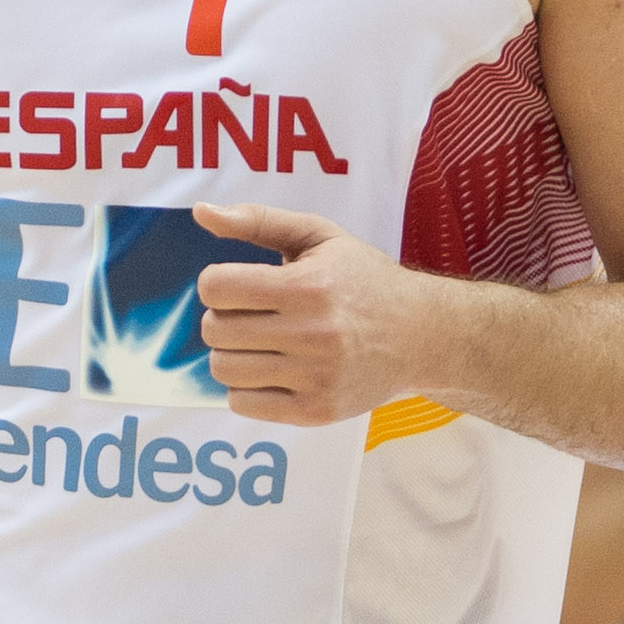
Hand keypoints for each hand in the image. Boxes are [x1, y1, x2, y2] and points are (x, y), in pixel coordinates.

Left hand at [193, 202, 434, 426]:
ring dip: (232, 354)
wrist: (422, 334)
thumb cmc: (364, 280)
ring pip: (223, 369)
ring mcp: (315, 377)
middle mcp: (312, 334)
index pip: (216, 287)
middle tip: (251, 315)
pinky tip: (271, 371)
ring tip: (259, 344)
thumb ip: (259, 220)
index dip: (218, 283)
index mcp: (308, 286)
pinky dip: (246, 388)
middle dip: (224, 318)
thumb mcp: (320, 236)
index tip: (238, 285)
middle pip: (215, 330)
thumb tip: (201, 212)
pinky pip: (243, 404)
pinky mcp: (317, 411)